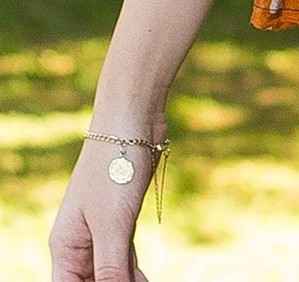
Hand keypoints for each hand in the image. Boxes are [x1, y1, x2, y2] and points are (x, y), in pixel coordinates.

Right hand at [49, 136, 157, 281]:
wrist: (132, 120)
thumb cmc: (114, 167)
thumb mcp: (112, 224)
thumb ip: (111, 266)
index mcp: (65, 246)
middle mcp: (79, 241)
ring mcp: (101, 229)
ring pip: (110, 271)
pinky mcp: (122, 217)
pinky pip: (124, 255)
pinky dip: (133, 270)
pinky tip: (143, 280)